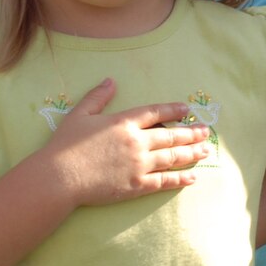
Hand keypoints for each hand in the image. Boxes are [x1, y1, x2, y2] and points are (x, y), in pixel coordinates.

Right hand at [32, 78, 211, 208]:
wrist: (59, 177)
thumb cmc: (64, 146)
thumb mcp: (79, 115)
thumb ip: (97, 97)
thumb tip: (111, 80)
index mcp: (124, 123)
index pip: (156, 113)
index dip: (174, 110)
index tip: (188, 109)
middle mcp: (137, 142)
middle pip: (171, 136)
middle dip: (191, 133)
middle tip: (206, 131)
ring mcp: (139, 165)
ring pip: (173, 157)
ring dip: (192, 153)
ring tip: (206, 150)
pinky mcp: (137, 185)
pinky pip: (165, 181)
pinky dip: (181, 179)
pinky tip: (193, 177)